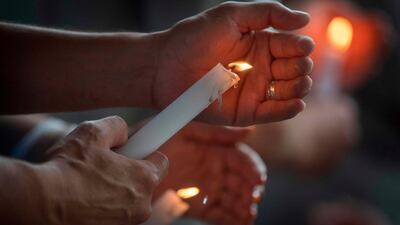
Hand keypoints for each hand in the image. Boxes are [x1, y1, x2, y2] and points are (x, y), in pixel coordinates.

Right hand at [5, 116, 168, 224]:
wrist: (40, 203)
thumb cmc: (67, 168)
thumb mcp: (93, 132)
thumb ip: (117, 127)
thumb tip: (125, 133)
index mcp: (144, 178)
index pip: (161, 160)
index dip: (147, 151)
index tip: (140, 148)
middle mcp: (142, 204)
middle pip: (145, 182)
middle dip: (130, 171)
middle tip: (106, 164)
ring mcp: (127, 222)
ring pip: (129, 199)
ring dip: (116, 189)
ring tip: (90, 181)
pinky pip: (115, 212)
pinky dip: (105, 204)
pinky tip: (85, 197)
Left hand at [153, 122, 265, 224]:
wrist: (128, 160)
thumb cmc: (156, 138)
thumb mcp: (187, 130)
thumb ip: (217, 133)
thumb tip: (249, 131)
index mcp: (213, 150)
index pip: (240, 158)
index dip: (252, 168)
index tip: (258, 178)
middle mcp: (212, 170)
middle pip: (240, 181)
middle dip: (251, 190)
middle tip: (254, 197)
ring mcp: (204, 188)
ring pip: (231, 199)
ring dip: (243, 206)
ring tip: (248, 212)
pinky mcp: (194, 205)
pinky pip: (217, 214)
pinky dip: (231, 219)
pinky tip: (242, 222)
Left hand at [154, 1, 313, 125]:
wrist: (164, 66)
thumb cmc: (193, 37)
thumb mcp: (231, 15)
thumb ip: (268, 13)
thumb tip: (305, 19)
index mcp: (260, 44)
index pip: (292, 46)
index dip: (301, 46)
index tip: (302, 46)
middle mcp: (261, 68)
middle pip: (295, 69)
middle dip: (301, 67)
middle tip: (295, 64)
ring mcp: (254, 91)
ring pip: (290, 92)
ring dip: (300, 88)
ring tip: (299, 82)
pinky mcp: (245, 112)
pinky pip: (273, 113)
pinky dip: (288, 110)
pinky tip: (297, 103)